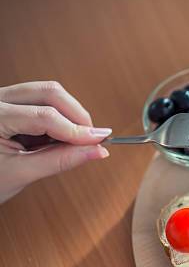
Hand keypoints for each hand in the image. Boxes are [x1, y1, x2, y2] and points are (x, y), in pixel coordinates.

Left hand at [0, 81, 110, 202]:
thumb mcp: (21, 173)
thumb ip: (61, 160)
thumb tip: (97, 151)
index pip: (45, 116)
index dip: (77, 130)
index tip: (101, 141)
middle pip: (49, 92)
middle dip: (76, 115)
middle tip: (92, 139)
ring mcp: (2, 98)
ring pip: (47, 92)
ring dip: (68, 115)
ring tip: (71, 142)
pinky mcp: (8, 102)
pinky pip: (41, 100)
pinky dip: (57, 118)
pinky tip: (55, 139)